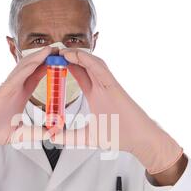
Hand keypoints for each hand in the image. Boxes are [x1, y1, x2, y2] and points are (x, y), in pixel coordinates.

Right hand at [0, 46, 53, 166]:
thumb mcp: (21, 133)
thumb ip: (36, 133)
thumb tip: (51, 135)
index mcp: (20, 94)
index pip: (36, 77)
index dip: (48, 68)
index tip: (61, 62)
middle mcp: (15, 87)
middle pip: (32, 68)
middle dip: (45, 58)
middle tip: (60, 50)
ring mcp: (8, 87)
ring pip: (25, 67)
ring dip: (38, 57)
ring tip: (52, 49)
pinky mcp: (2, 91)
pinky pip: (17, 76)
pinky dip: (28, 67)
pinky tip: (38, 60)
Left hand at [52, 49, 182, 174]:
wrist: (139, 139)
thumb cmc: (119, 136)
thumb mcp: (86, 137)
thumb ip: (68, 137)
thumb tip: (52, 137)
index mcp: (96, 95)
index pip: (79, 75)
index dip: (68, 66)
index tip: (53, 63)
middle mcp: (101, 86)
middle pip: (84, 65)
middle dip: (69, 57)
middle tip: (54, 53)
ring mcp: (108, 85)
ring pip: (92, 63)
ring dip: (77, 55)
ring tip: (61, 52)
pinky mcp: (114, 86)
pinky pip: (100, 69)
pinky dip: (88, 61)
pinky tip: (75, 56)